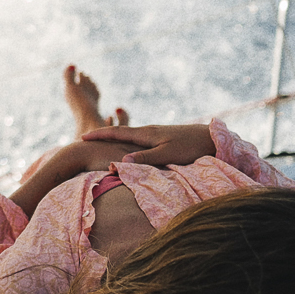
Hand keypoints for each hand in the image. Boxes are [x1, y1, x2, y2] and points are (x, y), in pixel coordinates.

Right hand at [78, 123, 215, 168]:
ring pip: (130, 136)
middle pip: (120, 132)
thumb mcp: (167, 155)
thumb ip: (145, 158)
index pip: (117, 132)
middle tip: (86, 138)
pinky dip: (127, 142)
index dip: (100, 135)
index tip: (82, 137)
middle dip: (103, 134)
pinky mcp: (163, 139)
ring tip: (102, 141)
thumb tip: (122, 161)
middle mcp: (149, 131)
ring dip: (115, 138)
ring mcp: (156, 134)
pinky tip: (129, 147)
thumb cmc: (191, 147)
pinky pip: (139, 140)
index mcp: (146, 134)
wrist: (212, 138)